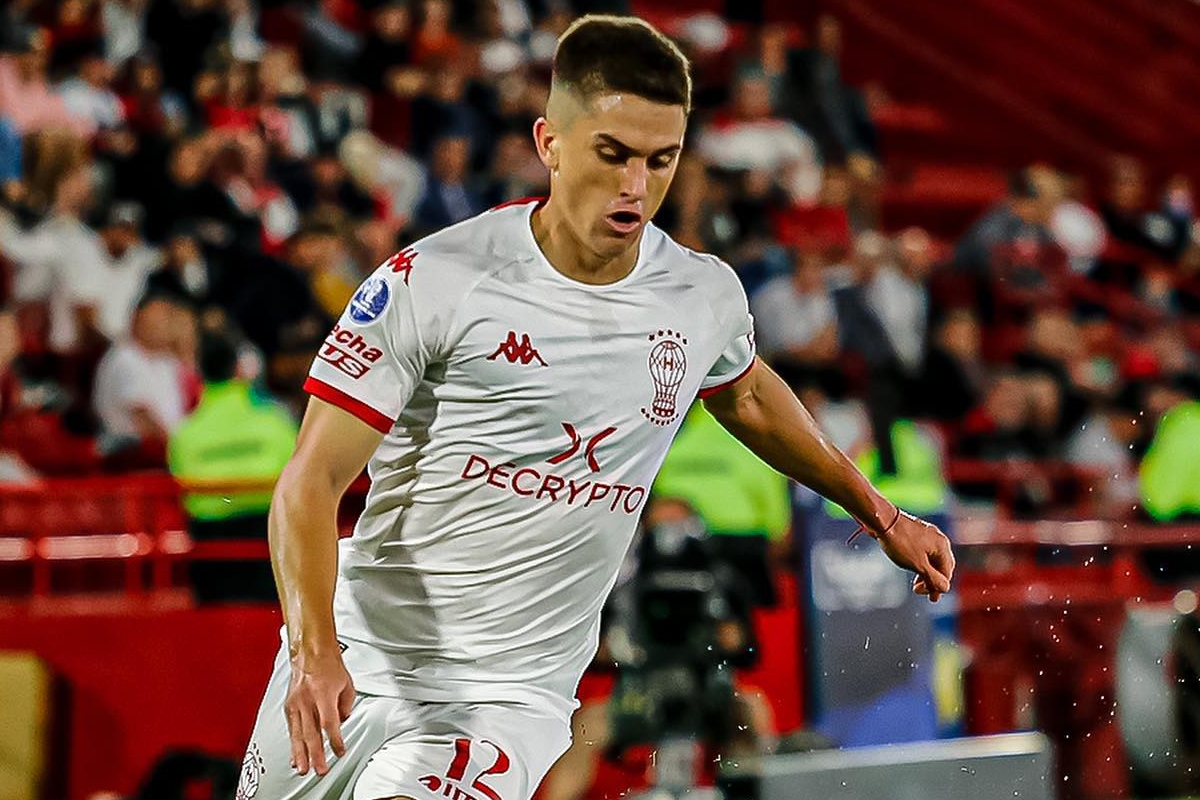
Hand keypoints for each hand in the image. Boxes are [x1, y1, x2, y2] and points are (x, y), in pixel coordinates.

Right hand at [284, 651, 354, 775]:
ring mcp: (295, 703)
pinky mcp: (289, 706)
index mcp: (323, 693)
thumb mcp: (347, 684)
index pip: (329, 723)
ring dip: (301, 755)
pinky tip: (295, 756)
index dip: (334, 740)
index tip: (340, 752)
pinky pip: (291, 729)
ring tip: (304, 769)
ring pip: (297, 734)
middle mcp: (307, 699)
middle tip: (320, 770)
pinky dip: (293, 744)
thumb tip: (341, 723)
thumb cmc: (330, 665)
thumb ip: (346, 706)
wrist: (311, 652)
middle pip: (311, 732)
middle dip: (315, 754)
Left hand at [873, 510, 954, 601]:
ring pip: (932, 559)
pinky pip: (924, 552)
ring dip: (926, 573)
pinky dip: (921, 563)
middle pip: (941, 566)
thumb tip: (945, 588)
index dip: (939, 587)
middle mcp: (938, 540)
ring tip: (916, 584)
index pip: (946, 573)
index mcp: (942, 547)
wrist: (883, 520)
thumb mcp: (918, 565)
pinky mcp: (917, 534)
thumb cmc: (900, 542)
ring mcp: (928, 535)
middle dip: (933, 581)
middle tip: (921, 591)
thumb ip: (933, 578)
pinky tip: (912, 568)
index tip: (930, 598)